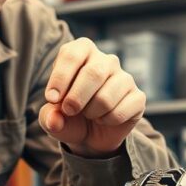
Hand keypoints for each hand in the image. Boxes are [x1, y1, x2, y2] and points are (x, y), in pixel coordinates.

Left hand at [39, 38, 145, 157]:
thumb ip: (48, 116)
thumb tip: (55, 120)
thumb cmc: (69, 115)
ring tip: (89, 113)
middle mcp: (106, 60)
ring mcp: (125, 78)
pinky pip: (120, 112)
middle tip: (69, 111)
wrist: (91, 134)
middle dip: (76, 98)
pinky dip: (107, 122)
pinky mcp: (138, 97)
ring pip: (106, 97)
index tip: (53, 99)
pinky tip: (104, 119)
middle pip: (93, 73)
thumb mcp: (52, 116)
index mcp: (82, 51)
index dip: (60, 78)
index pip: (73, 54)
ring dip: (91, 113)